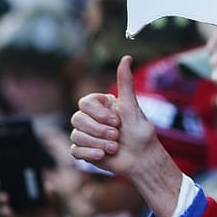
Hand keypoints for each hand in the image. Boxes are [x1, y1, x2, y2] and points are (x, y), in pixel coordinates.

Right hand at [70, 56, 183, 216]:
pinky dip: (89, 153)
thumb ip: (125, 82)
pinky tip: (103, 155)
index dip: (98, 114)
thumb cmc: (140, 132)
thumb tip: (127, 57)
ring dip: (97, 143)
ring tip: (114, 147)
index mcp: (101, 106)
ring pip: (76, 135)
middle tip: (117, 136)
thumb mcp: (131, 106)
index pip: (84, 103)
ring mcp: (87, 136)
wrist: (142, 160)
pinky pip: (75, 151)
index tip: (116, 121)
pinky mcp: (85, 152)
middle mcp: (91, 119)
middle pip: (77, 119)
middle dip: (99, 130)